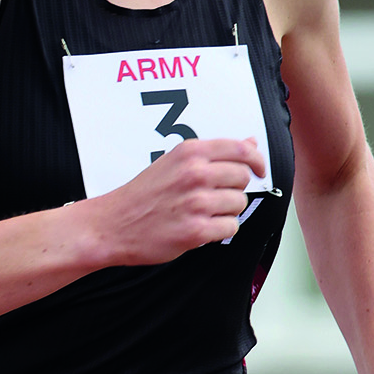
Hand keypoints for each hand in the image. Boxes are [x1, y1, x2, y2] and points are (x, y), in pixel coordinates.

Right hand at [92, 136, 267, 266]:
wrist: (113, 224)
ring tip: (203, 212)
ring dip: (227, 211)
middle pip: (243, 178)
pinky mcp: (196, 231)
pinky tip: (202, 226)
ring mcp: (196, 203)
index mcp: (190, 153)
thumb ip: (214, 153)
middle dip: (235, 189)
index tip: (259, 170)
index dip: (257, 160)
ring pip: (240, 204)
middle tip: (215, 196)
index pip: (241, 150)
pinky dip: (220, 230)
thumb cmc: (143, 194)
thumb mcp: (175, 162)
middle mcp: (195, 174)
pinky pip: (231, 228)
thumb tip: (251, 142)